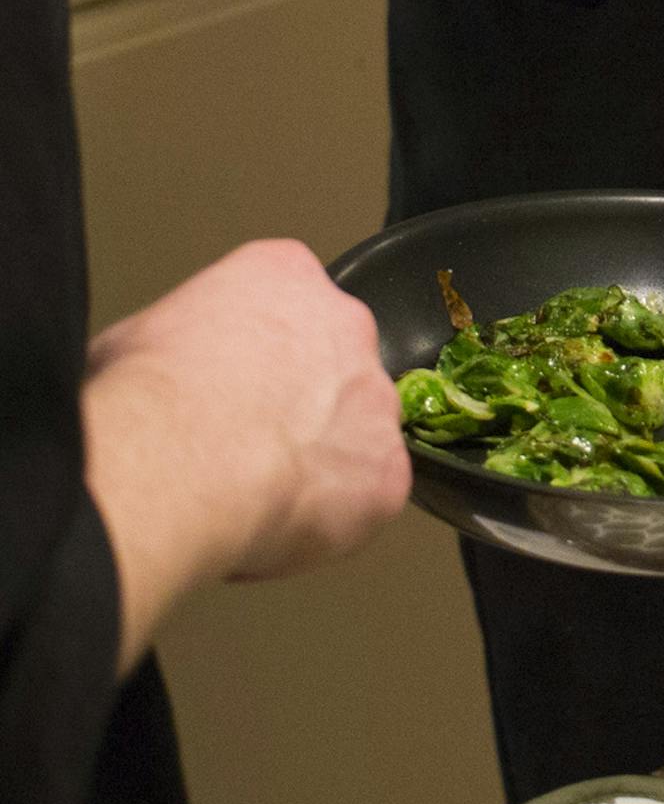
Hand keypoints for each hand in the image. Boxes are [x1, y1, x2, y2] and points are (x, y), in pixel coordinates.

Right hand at [82, 239, 410, 667]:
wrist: (176, 460)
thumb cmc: (146, 396)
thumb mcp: (134, 337)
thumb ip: (180, 342)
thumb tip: (168, 376)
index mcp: (284, 274)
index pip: (286, 304)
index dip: (255, 355)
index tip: (229, 388)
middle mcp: (346, 324)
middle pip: (333, 364)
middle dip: (299, 402)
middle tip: (247, 445)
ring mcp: (375, 398)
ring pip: (356, 432)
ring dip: (320, 460)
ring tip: (260, 496)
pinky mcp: (387, 471)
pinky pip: (367, 498)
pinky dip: (331, 519)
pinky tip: (281, 528)